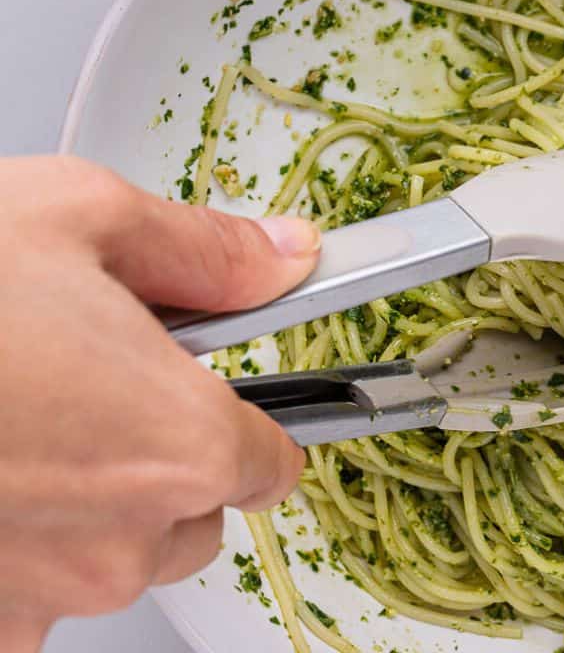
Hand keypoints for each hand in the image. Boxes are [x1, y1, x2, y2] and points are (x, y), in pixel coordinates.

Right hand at [0, 157, 320, 651]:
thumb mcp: (82, 218)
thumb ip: (206, 253)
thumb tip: (281, 260)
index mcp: (180, 443)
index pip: (275, 462)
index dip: (254, 423)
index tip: (221, 397)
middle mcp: (120, 541)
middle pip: (194, 516)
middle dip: (160, 462)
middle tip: (89, 391)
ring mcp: (39, 596)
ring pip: (109, 563)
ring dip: (83, 511)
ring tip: (14, 424)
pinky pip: (26, 600)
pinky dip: (13, 549)